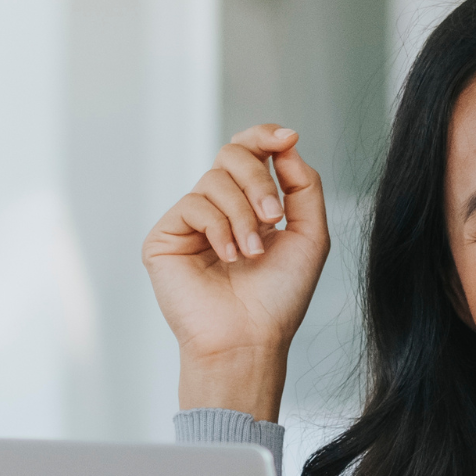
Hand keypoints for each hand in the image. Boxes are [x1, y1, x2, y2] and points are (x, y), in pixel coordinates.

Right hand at [142, 124, 330, 421]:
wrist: (250, 339)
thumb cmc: (279, 298)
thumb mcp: (310, 235)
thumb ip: (304, 186)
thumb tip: (286, 146)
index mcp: (251, 205)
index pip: (251, 152)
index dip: (265, 136)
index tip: (288, 138)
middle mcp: (220, 209)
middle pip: (232, 154)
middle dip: (258, 180)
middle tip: (274, 219)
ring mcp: (191, 222)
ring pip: (215, 179)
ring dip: (243, 215)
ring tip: (252, 254)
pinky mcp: (166, 236)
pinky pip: (193, 204)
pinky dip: (219, 228)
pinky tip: (229, 257)